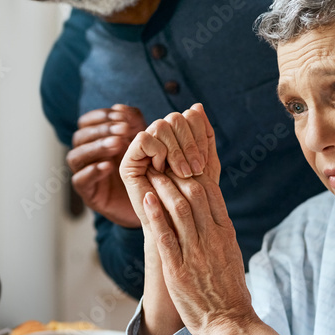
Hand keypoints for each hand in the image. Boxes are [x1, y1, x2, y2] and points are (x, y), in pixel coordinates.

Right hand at [67, 104, 145, 227]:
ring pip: (76, 156)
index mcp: (95, 140)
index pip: (86, 122)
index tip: (120, 116)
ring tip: (118, 145)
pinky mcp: (88, 194)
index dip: (101, 116)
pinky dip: (92, 172)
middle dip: (101, 131)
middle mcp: (86, 155)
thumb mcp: (141, 142)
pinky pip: (80, 180)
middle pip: (80, 137)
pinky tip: (108, 166)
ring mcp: (84, 174)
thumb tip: (121, 107)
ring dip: (96, 147)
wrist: (149, 202)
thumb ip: (133, 122)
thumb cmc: (144, 168)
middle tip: (123, 130)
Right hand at [119, 103, 216, 229]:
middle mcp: (158, 141)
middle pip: (175, 118)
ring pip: (160, 125)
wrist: (178, 228)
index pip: (190, 116)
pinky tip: (162, 170)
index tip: (205, 160)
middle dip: (190, 143)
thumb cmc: (194, 201)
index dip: (200, 133)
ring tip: (184, 173)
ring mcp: (143, 150)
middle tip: (196, 169)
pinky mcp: (129, 162)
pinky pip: (143, 139)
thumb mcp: (206, 167)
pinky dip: (158, 152)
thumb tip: (197, 106)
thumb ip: (205, 138)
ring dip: (176, 150)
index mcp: (177, 138)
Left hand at [143, 167, 251, 334]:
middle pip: (195, 193)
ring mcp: (195, 253)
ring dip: (164, 187)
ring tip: (152, 173)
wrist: (230, 323)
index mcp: (225, 233)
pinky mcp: (178, 270)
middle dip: (178, 173)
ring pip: (179, 209)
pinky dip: (155, 214)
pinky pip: (165, 236)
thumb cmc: (230, 292)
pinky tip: (146, 199)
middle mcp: (212, 238)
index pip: (211, 192)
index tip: (181, 160)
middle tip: (163, 159)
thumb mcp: (231, 254)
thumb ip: (220, 233)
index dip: (195, 172)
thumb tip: (211, 213)